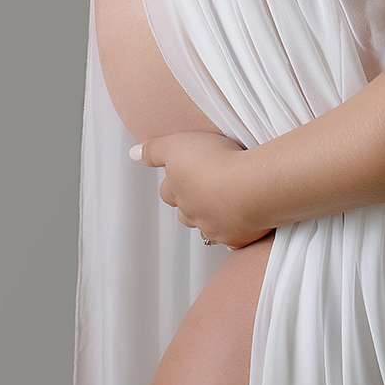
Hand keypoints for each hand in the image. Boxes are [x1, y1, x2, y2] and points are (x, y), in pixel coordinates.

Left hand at [131, 131, 271, 249]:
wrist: (251, 187)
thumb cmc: (216, 161)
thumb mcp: (179, 144)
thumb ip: (155, 150)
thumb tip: (133, 154)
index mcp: (179, 191)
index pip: (168, 191)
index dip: (174, 182)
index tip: (183, 174)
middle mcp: (193, 213)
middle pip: (185, 213)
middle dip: (190, 203)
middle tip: (202, 190)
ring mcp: (215, 228)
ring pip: (206, 227)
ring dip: (210, 218)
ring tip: (220, 206)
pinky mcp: (239, 237)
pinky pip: (233, 239)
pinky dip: (235, 232)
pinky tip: (240, 226)